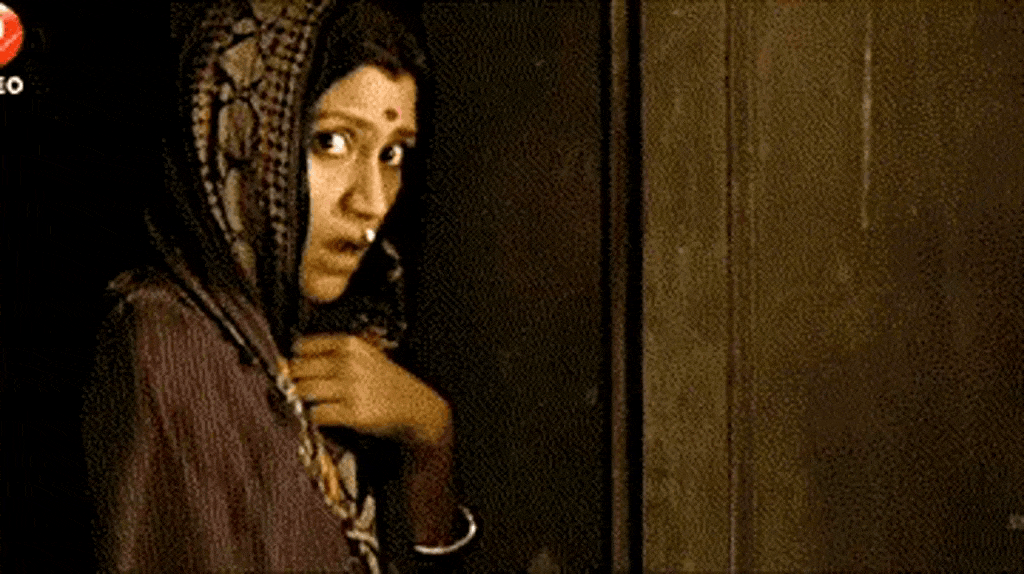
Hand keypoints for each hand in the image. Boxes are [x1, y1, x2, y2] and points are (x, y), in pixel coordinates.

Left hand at [289, 334, 450, 446]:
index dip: (296, 358)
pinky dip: (315, 415)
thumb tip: (294, 360)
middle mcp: (349, 363)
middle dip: (295, 378)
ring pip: (305, 390)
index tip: (295, 366)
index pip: (305, 346)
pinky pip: (317, 413)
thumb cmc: (386, 381)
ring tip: (310, 399)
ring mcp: (351, 388)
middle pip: (300, 368)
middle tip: (297, 385)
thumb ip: (335, 354)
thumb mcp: (366, 355)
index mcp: (351, 345)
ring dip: (301, 397)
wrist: (415, 405)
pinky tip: (324, 413)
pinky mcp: (353, 413)